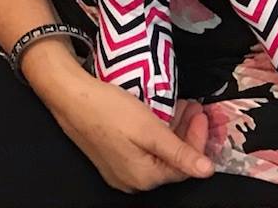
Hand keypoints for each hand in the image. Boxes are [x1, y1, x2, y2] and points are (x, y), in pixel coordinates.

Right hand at [42, 67, 212, 192]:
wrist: (69, 96)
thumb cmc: (108, 110)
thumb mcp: (149, 129)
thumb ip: (179, 152)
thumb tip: (207, 171)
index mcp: (144, 177)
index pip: (183, 165)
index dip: (197, 140)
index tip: (202, 115)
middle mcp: (132, 180)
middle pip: (169, 160)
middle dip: (185, 132)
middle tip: (193, 107)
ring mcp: (119, 169)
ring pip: (156, 153)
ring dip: (171, 130)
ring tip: (179, 106)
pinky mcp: (110, 155)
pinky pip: (141, 149)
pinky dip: (154, 133)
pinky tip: (158, 115)